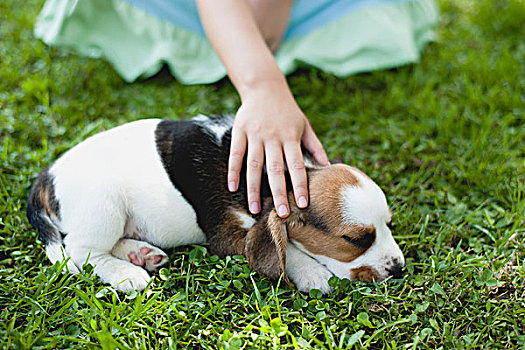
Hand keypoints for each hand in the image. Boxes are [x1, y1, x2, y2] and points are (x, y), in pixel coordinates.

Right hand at [227, 80, 328, 216]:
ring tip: (254, 209)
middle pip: (276, 169)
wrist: (264, 87)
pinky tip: (232, 188)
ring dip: (254, 189)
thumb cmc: (288, 110)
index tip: (303, 204)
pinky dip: (233, 171)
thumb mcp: (305, 125)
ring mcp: (255, 135)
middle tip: (281, 214)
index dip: (300, 185)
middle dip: (279, 193)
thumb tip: (328, 167)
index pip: (297, 165)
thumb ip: (315, 146)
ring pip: (254, 165)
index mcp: (290, 137)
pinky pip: (236, 154)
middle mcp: (273, 137)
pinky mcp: (240, 132)